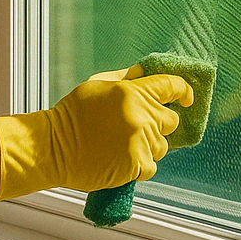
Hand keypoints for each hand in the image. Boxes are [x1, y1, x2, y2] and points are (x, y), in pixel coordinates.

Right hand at [0, 63, 194, 199]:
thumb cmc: (72, 115)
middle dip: (158, 123)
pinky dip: (140, 166)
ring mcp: (140, 141)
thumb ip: (126, 79)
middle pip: (171, 120)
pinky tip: (121, 160)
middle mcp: (141, 116)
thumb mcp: (97, 85)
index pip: (172, 86)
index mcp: (132, 92)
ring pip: (162, 145)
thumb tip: (145, 73)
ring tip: (123, 145)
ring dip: (148, 146)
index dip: (184, 91)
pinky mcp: (137, 165)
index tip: (186, 98)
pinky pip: (152, 166)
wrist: (53, 148)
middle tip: (137, 127)